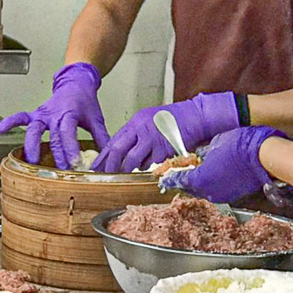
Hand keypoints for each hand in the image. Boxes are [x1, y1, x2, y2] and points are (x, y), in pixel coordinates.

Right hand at [0, 63, 109, 167]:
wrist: (76, 82)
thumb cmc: (85, 101)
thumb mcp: (97, 119)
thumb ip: (102, 138)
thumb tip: (110, 157)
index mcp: (70, 114)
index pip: (69, 133)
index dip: (70, 149)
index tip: (73, 163)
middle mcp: (54, 114)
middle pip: (52, 136)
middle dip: (56, 154)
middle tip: (59, 169)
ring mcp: (43, 114)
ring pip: (33, 129)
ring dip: (31, 145)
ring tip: (31, 162)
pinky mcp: (36, 114)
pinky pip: (20, 117)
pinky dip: (10, 122)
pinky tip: (0, 130)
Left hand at [92, 92, 238, 172]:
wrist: (197, 116)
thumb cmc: (176, 119)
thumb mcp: (150, 121)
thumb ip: (137, 135)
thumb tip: (124, 151)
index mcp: (136, 121)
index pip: (114, 140)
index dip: (103, 155)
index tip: (96, 166)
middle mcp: (141, 129)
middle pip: (118, 150)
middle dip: (109, 166)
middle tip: (104, 176)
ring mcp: (152, 139)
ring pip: (133, 160)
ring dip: (127, 169)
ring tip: (122, 176)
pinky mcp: (164, 149)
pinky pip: (151, 163)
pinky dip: (148, 167)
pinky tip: (148, 167)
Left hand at [160, 126, 285, 202]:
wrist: (263, 156)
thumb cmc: (239, 146)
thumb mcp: (214, 145)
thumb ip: (202, 155)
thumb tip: (199, 158)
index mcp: (199, 179)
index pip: (179, 180)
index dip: (171, 178)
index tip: (164, 178)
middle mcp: (208, 191)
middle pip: (190, 188)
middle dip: (185, 181)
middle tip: (179, 174)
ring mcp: (222, 195)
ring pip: (204, 191)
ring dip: (199, 184)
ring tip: (198, 174)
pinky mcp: (233, 195)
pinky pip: (216, 191)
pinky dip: (212, 185)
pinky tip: (214, 176)